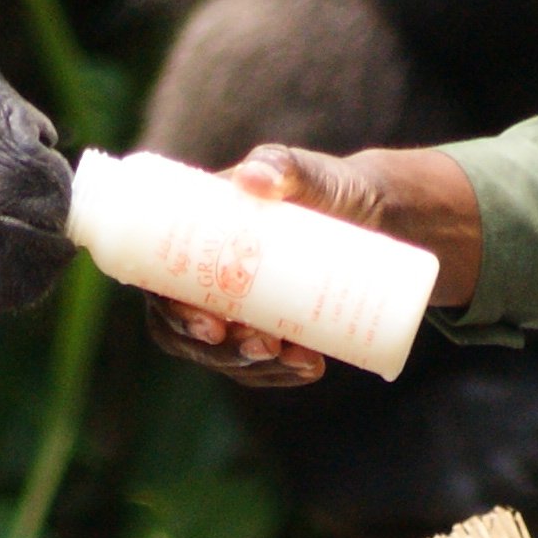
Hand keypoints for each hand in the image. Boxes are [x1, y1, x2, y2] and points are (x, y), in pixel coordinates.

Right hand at [140, 145, 483, 386]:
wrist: (376, 215)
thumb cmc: (328, 186)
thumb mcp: (306, 173)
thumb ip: (280, 165)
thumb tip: (254, 179)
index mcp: (196, 240)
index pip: (162, 286)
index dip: (173, 314)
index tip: (211, 326)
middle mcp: (208, 280)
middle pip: (191, 333)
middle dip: (223, 353)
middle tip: (265, 347)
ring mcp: (239, 309)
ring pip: (228, 354)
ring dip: (258, 368)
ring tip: (301, 360)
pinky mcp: (271, 329)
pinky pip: (264, 364)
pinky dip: (285, 372)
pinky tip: (310, 368)